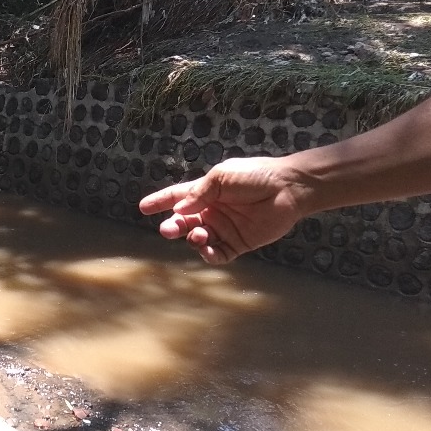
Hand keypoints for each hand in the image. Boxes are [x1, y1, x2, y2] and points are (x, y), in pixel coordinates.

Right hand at [138, 156, 313, 263]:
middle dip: (173, 226)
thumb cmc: (255, 176)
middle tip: (167, 230)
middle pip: (185, 222)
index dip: (160, 201)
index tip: (143, 207)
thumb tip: (178, 210)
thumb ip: (198, 194)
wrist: (288, 189)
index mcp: (206, 192)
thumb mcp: (221, 177)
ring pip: (199, 239)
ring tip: (197, 235)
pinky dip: (209, 254)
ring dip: (193, 239)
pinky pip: (218, 254)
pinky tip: (207, 249)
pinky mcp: (239, 244)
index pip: (177, 197)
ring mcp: (225, 228)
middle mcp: (212, 211)